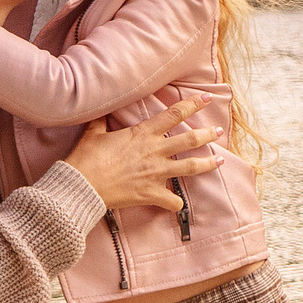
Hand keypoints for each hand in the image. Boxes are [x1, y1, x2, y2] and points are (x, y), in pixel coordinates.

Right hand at [59, 97, 221, 213]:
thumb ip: (102, 121)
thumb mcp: (94, 133)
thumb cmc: (86, 158)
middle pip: (191, 140)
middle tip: (218, 131)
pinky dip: (176, 204)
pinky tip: (177, 204)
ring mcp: (156, 173)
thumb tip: (101, 111)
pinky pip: (173, 201)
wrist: (82, 185)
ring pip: (191, 167)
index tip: (207, 98)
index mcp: (143, 133)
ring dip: (208, 164)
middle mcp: (155, 151)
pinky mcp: (151, 194)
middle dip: (208, 134)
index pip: (175, 114)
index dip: (194, 104)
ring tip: (219, 161)